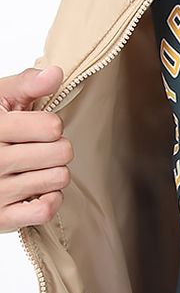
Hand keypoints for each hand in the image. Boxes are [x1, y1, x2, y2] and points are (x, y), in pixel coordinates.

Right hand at [0, 64, 72, 231]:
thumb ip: (25, 85)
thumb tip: (54, 74)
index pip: (52, 126)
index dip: (49, 125)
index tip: (34, 128)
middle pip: (61, 152)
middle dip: (55, 148)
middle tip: (37, 149)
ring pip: (59, 178)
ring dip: (53, 172)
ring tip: (34, 167)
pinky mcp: (1, 217)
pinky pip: (45, 211)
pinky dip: (48, 200)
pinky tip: (37, 189)